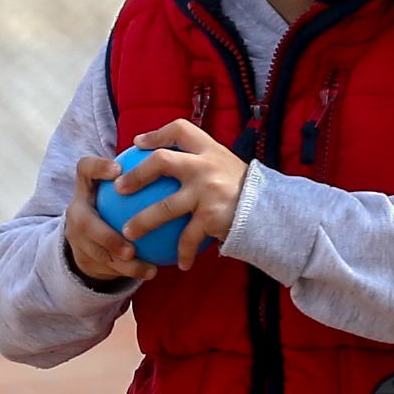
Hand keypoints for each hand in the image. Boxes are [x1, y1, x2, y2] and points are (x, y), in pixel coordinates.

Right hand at [62, 156, 150, 287]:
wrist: (90, 237)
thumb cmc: (117, 205)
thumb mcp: (123, 188)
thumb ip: (141, 176)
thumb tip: (178, 159)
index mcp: (86, 187)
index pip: (85, 169)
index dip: (97, 168)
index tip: (118, 170)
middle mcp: (76, 210)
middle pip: (84, 223)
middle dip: (106, 237)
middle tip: (131, 247)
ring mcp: (76, 236)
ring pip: (96, 252)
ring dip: (123, 263)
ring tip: (148, 268)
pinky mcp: (83, 258)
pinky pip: (108, 268)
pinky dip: (131, 270)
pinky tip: (152, 271)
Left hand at [114, 120, 249, 270]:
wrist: (274, 211)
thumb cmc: (247, 190)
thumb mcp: (228, 167)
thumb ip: (205, 164)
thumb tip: (176, 165)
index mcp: (210, 150)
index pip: (180, 130)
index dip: (157, 134)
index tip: (138, 143)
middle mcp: (206, 166)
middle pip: (162, 162)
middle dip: (136, 174)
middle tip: (119, 187)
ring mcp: (208, 192)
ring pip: (164, 208)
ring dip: (142, 222)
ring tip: (128, 233)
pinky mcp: (211, 217)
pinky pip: (187, 238)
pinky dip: (183, 252)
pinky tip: (179, 263)